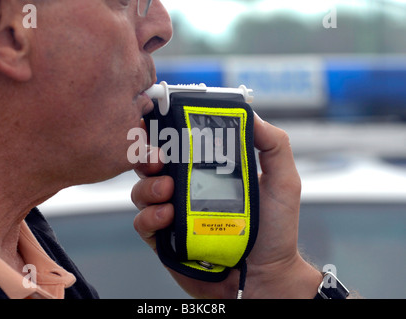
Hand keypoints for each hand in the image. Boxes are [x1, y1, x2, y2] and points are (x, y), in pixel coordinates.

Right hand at [131, 115, 321, 298]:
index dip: (167, 136)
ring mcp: (175, 215)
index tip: (166, 131)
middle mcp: (188, 191)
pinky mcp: (167, 240)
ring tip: (168, 190)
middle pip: (153, 166)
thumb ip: (273, 145)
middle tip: (158, 159)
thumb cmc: (276, 231)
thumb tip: (252, 116)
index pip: (180, 148)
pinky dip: (149, 216)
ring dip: (149, 186)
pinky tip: (167, 217)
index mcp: (210, 173)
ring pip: (142, 191)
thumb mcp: (282, 182)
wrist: (266, 276)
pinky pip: (143, 223)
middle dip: (148, 157)